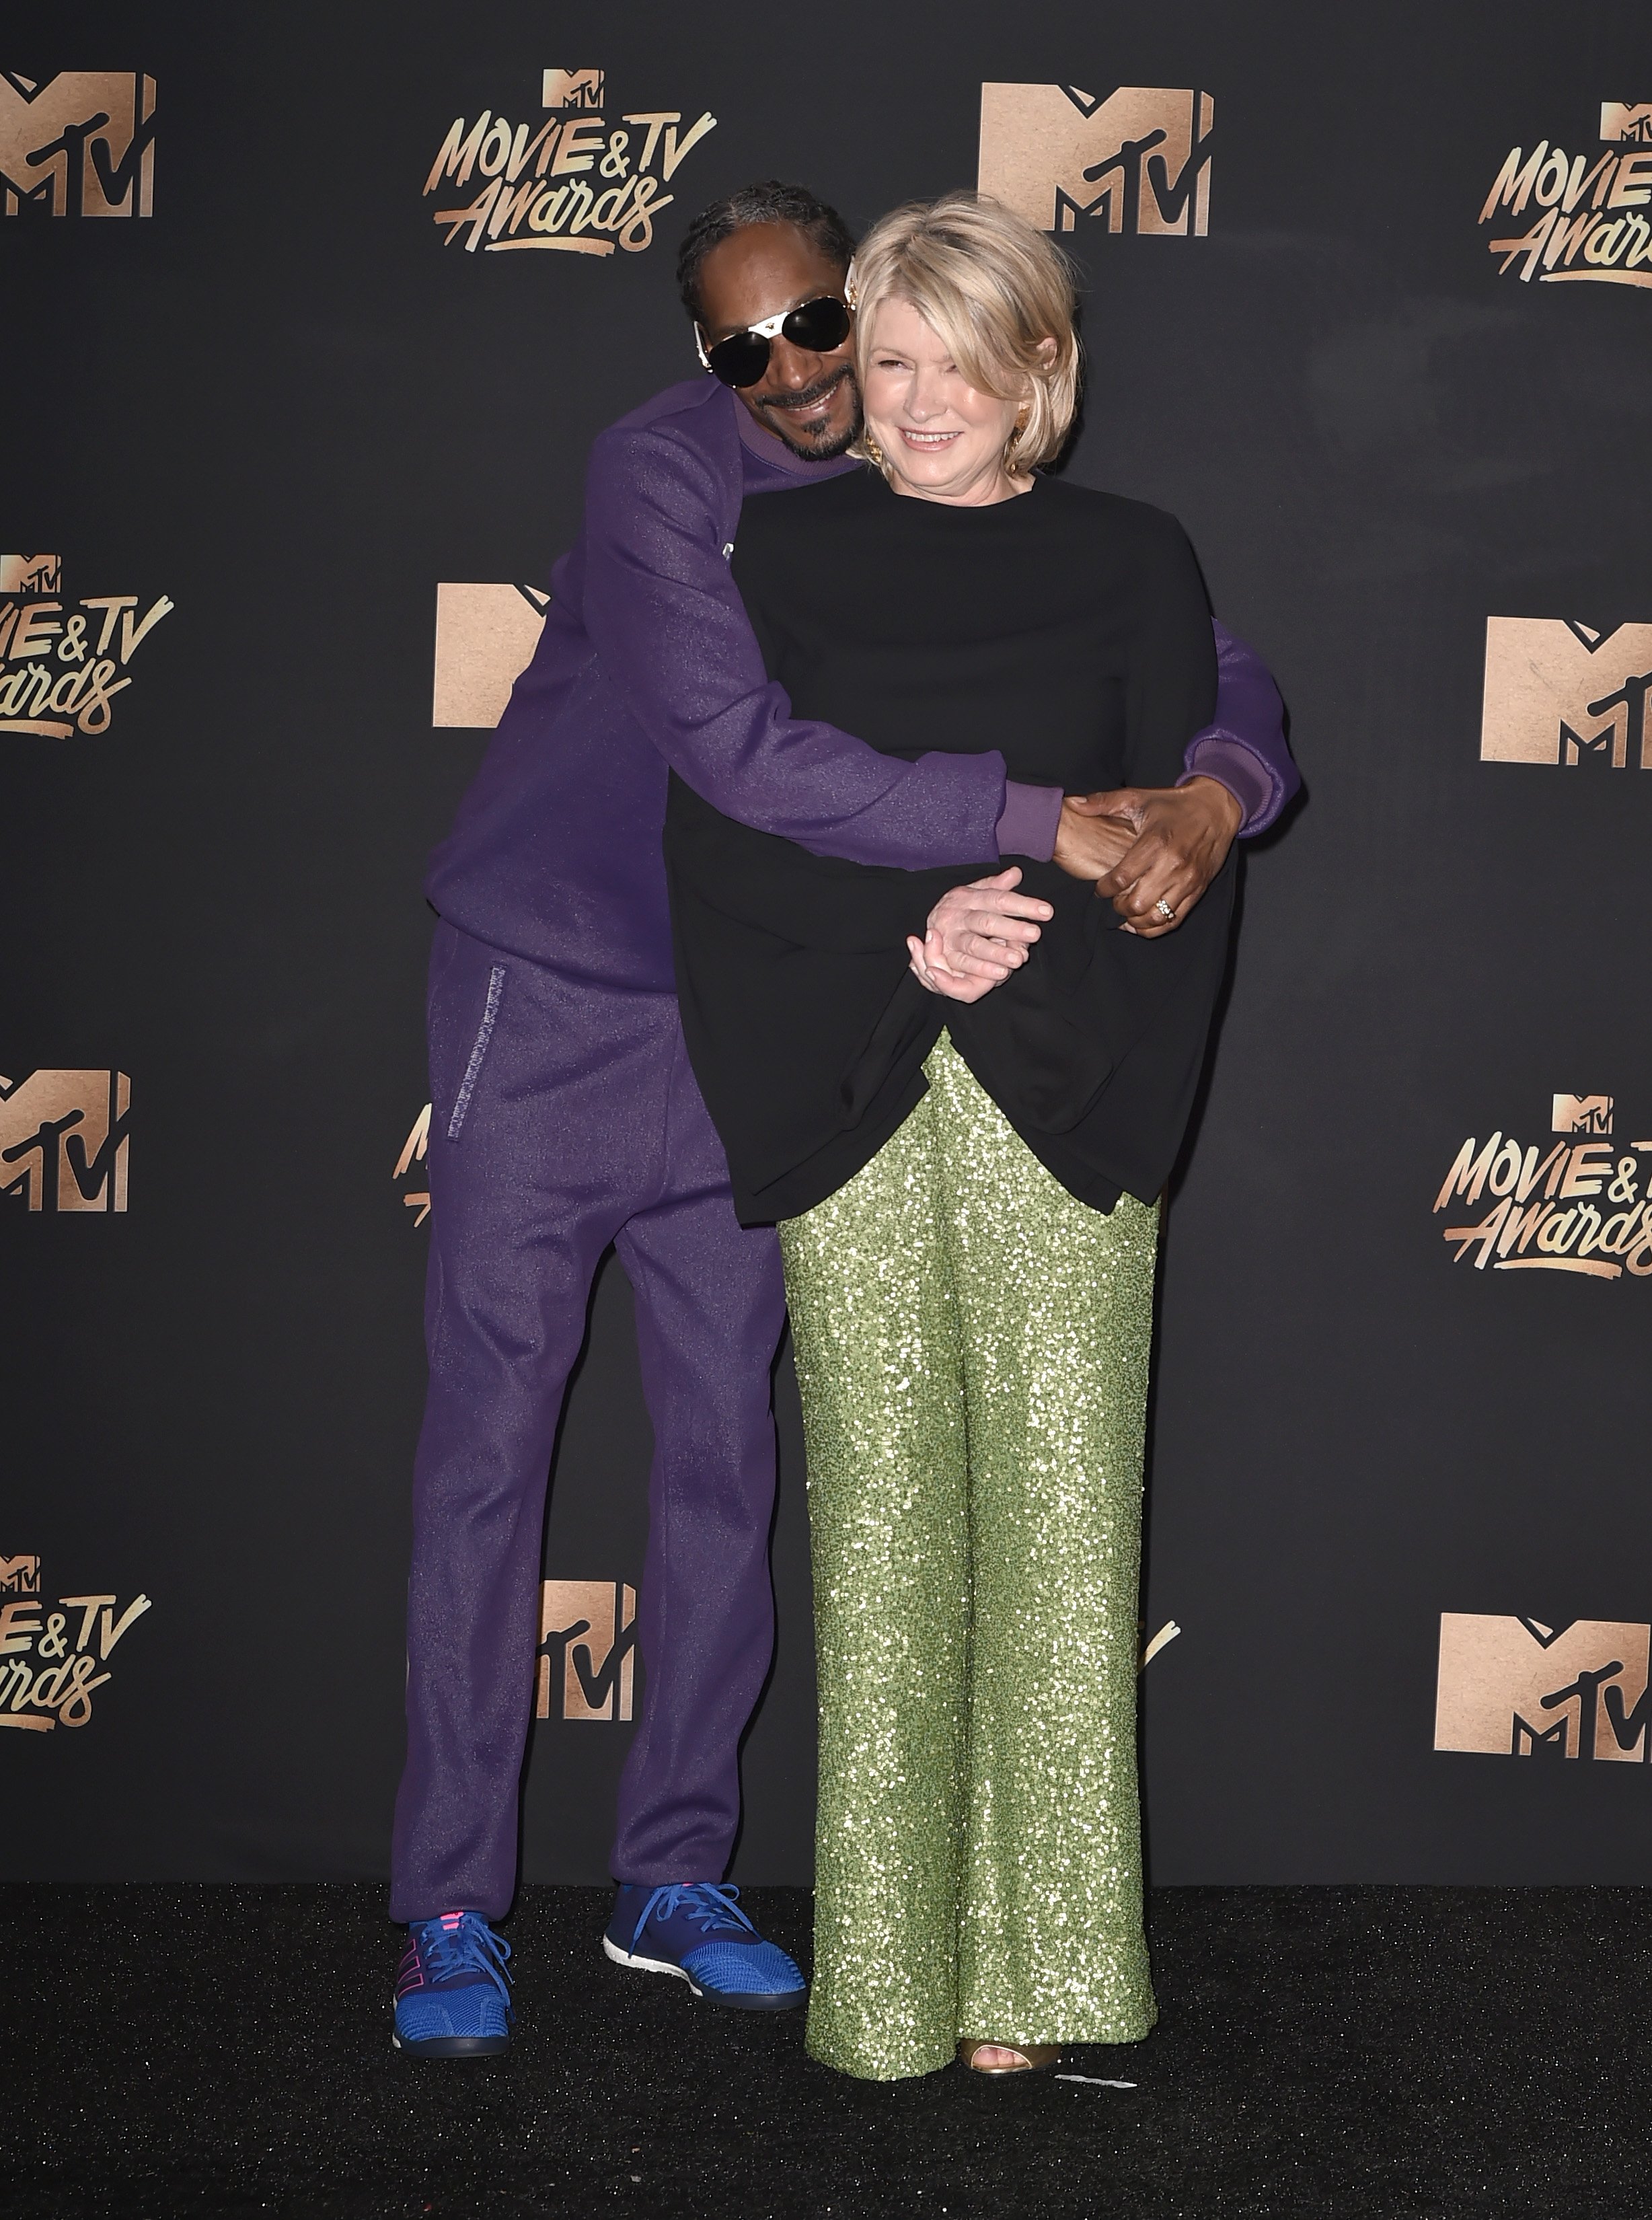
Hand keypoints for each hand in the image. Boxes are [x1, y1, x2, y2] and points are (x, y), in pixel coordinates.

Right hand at [906, 867, 1052, 1002]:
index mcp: (968, 898)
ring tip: (1019, 959)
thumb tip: (1016, 872)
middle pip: (986, 921)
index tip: (1047, 911)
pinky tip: (1001, 973)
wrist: (927, 929)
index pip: (998, 899)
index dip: (1023, 905)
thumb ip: (996, 886)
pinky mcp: (944, 958)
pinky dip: (981, 969)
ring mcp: (949, 938)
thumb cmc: (960, 912)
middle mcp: (957, 916)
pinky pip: (964, 965)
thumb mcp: (976, 894)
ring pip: (974, 945)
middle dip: (1011, 928)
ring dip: (996, 953)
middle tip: (1035, 934)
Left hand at [1066, 777, 1242, 936]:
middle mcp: (1173, 865)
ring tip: (1126, 913)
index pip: (1121, 879)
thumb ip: (1103, 802)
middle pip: (1137, 903)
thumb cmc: (1173, 804)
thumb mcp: (1138, 797)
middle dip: (1118, 907)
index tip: (1099, 889)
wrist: (1216, 808)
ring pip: (1156, 917)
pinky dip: (1155, 927)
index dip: (1104, 889)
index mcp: (1155, 843)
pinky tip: (1142, 923)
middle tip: (1113, 901)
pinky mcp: (1199, 890)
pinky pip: (1175, 920)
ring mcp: (1188, 880)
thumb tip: (1073, 803)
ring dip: (1136, 920)